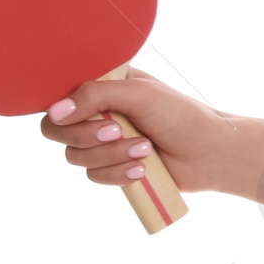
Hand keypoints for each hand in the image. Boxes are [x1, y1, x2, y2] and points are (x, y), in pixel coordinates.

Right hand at [38, 66, 239, 196]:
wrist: (209, 153)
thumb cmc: (180, 116)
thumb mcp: (139, 95)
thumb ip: (95, 96)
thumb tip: (54, 113)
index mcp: (103, 87)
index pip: (60, 95)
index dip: (63, 110)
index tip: (85, 115)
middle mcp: (98, 113)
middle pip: (57, 131)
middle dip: (86, 136)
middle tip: (117, 132)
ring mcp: (103, 143)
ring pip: (76, 156)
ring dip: (111, 155)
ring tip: (145, 149)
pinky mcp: (112, 168)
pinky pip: (94, 176)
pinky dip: (116, 174)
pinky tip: (142, 169)